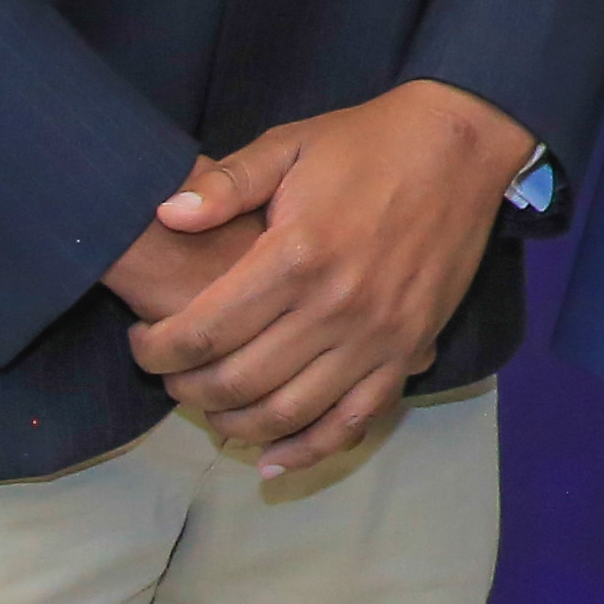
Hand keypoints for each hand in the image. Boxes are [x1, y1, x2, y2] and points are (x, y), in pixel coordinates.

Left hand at [128, 80, 534, 474]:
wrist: (461, 145)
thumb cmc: (367, 143)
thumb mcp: (289, 145)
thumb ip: (226, 183)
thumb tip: (166, 215)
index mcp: (296, 255)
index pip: (202, 333)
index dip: (155, 350)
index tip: (143, 340)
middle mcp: (336, 306)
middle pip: (236, 381)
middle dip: (185, 388)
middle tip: (171, 372)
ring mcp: (378, 335)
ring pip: (288, 412)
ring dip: (235, 423)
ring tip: (212, 403)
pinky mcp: (410, 349)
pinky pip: (355, 420)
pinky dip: (309, 450)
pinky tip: (272, 459)